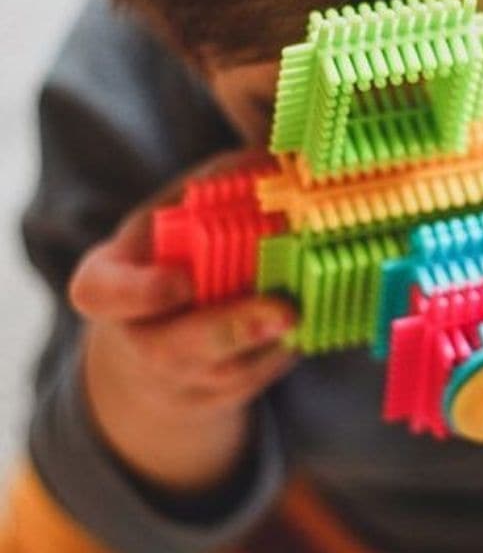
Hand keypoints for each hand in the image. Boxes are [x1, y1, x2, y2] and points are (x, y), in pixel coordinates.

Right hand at [69, 149, 297, 491]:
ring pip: (231, 371)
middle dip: (232, 329)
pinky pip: (260, 378)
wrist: (162, 339)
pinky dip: (289, 350)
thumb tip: (273, 156)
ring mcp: (181, 378)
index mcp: (110, 287)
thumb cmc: (170, 256)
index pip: (103, 294)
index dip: (142, 292)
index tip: (185, 280)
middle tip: (283, 310)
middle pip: (176, 350)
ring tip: (307, 309)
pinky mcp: (222, 397)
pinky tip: (309, 319)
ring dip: (274, 341)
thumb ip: (213, 187)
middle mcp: (138, 340)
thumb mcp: (174, 214)